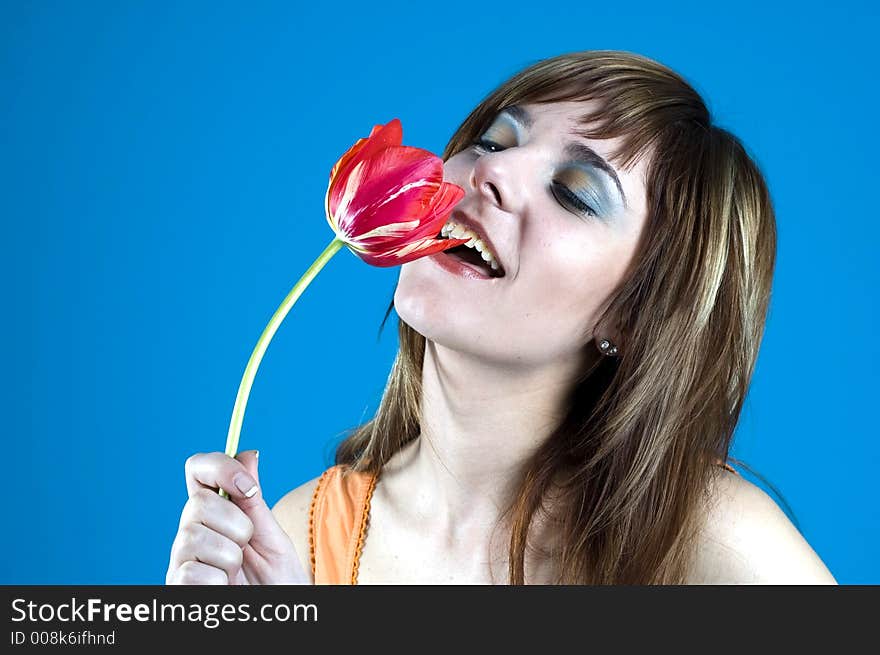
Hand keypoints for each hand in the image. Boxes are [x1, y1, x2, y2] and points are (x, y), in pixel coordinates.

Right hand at [166, 450, 308, 584]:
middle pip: (198, 503)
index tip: (248, 487)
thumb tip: (249, 453)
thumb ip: (253, 499)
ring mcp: (180, 559)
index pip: (198, 469)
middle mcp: (191, 531)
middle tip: (246, 547)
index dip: (220, 468)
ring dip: (230, 558)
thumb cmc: (275, 579)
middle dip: (236, 525)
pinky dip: (220, 582)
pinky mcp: (177, 585)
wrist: (277, 610)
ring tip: (237, 573)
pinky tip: (225, 588)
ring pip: (195, 537)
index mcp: (214, 512)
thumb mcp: (270, 534)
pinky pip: (193, 572)